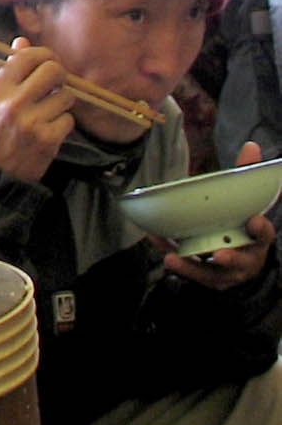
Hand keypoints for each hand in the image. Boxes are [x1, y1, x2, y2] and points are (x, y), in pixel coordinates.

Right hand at [0, 36, 75, 182]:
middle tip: (56, 83)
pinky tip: (50, 128)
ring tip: (50, 110)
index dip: (44, 55)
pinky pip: (68, 120)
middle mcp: (14, 103)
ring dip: (62, 101)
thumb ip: (9, 69)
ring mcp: (32, 122)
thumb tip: (23, 41)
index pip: (29, 56)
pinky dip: (63, 123)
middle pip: (53, 71)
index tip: (48, 62)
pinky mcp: (47, 140)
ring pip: (66, 96)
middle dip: (60, 75)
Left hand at [159, 140, 276, 290]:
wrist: (243, 263)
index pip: (264, 235)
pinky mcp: (208, 278)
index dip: (261, 229)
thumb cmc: (242, 227)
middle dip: (230, 258)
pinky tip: (160, 248)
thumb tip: (251, 146)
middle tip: (218, 253)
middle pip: (240, 261)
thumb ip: (247, 178)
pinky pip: (190, 271)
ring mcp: (226, 272)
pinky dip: (175, 262)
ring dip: (192, 267)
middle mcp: (245, 258)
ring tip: (174, 258)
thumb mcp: (247, 205)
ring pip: (211, 273)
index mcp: (257, 239)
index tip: (254, 220)